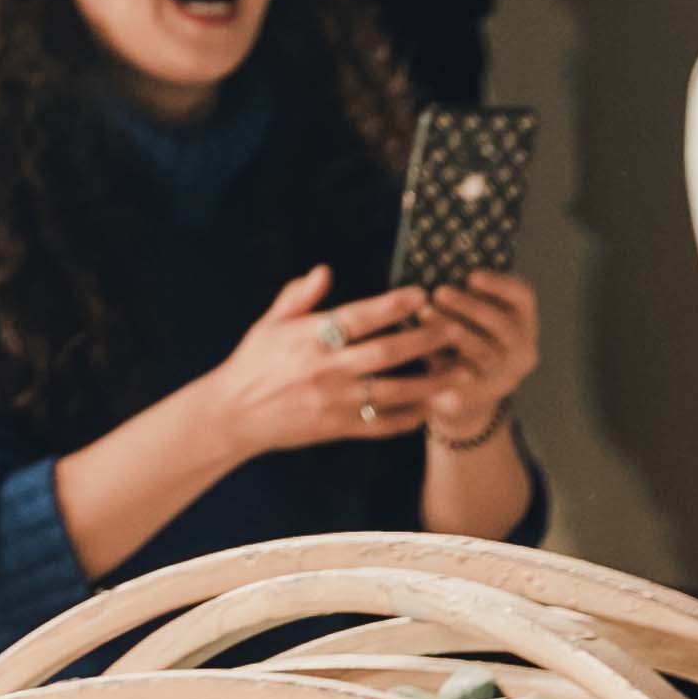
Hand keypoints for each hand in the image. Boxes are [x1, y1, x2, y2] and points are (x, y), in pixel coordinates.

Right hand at [192, 264, 445, 457]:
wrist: (234, 413)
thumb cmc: (253, 363)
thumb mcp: (269, 323)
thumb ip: (298, 296)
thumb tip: (324, 271)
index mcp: (308, 338)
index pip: (358, 317)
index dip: (391, 305)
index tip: (421, 294)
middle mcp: (326, 368)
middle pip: (386, 352)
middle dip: (425, 341)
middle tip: (457, 330)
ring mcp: (335, 401)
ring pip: (394, 391)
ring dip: (432, 382)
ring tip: (464, 373)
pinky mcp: (338, 427)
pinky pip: (382, 423)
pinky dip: (411, 417)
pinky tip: (432, 408)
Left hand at [413, 269, 540, 445]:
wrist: (457, 394)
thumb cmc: (457, 340)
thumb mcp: (464, 315)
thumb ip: (459, 296)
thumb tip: (433, 274)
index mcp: (521, 321)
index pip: (523, 296)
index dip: (499, 284)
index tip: (471, 276)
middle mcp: (522, 349)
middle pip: (504, 325)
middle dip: (470, 306)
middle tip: (439, 291)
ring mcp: (506, 375)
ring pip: (486, 352)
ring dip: (453, 330)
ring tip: (424, 313)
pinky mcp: (483, 396)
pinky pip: (467, 379)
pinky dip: (444, 360)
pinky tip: (422, 348)